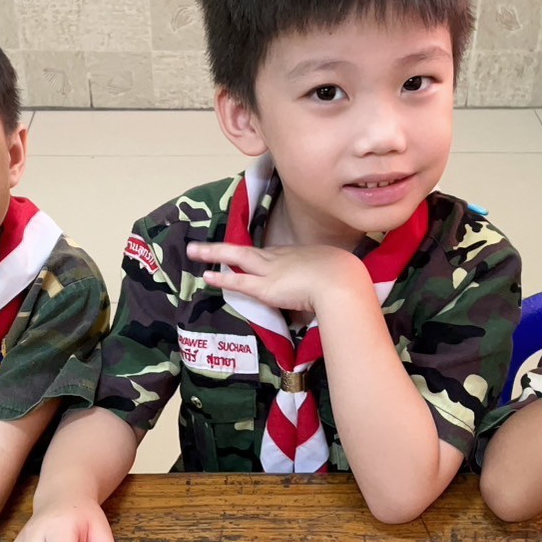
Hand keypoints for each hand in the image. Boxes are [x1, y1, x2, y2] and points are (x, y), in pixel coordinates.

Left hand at [187, 241, 363, 314]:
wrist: (342, 283)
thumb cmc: (347, 280)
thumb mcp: (340, 274)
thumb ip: (330, 284)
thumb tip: (334, 295)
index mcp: (302, 255)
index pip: (275, 255)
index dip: (260, 257)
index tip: (250, 257)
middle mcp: (283, 258)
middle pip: (250, 250)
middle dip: (228, 248)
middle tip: (204, 245)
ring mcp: (271, 270)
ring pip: (237, 258)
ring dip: (214, 253)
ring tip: (194, 250)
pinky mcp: (265, 287)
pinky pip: (238, 281)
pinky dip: (221, 278)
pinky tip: (206, 275)